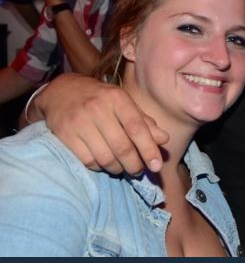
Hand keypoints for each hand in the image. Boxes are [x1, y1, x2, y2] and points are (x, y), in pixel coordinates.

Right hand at [32, 73, 168, 174]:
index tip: (156, 166)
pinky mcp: (64, 135)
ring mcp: (79, 122)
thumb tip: (164, 139)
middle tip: (138, 170)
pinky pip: (87, 160)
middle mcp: (98, 108)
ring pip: (105, 157)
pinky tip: (103, 164)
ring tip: (122, 168)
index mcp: (117, 98)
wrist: (62, 91)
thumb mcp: (124, 104)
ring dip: (118, 168)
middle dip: (134, 164)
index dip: (148, 149)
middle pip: (122, 147)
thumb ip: (143, 121)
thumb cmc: (100, 99)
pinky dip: (99, 167)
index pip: (137, 128)